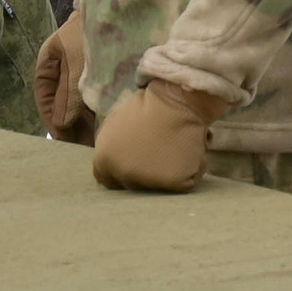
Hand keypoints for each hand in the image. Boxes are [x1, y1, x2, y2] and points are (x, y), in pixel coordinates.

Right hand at [35, 12, 95, 143]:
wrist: (128, 8)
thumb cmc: (95, 31)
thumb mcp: (77, 64)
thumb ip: (67, 95)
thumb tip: (61, 126)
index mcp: (51, 58)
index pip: (44, 94)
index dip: (50, 117)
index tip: (61, 138)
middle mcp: (66, 64)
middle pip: (63, 99)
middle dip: (71, 123)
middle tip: (81, 147)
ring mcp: (86, 67)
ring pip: (81, 99)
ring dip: (86, 120)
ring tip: (96, 141)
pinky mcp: (106, 70)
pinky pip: (98, 94)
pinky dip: (101, 110)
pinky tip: (108, 125)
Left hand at [91, 80, 228, 192]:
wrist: (174, 102)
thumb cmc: (145, 108)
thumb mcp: (114, 125)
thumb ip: (109, 147)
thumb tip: (111, 162)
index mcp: (104, 160)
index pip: (107, 181)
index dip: (121, 175)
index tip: (134, 165)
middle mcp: (122, 174)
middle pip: (131, 186)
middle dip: (142, 175)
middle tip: (156, 157)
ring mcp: (147, 181)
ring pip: (157, 189)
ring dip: (164, 175)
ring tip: (172, 152)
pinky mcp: (173, 183)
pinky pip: (183, 184)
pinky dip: (188, 172)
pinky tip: (188, 155)